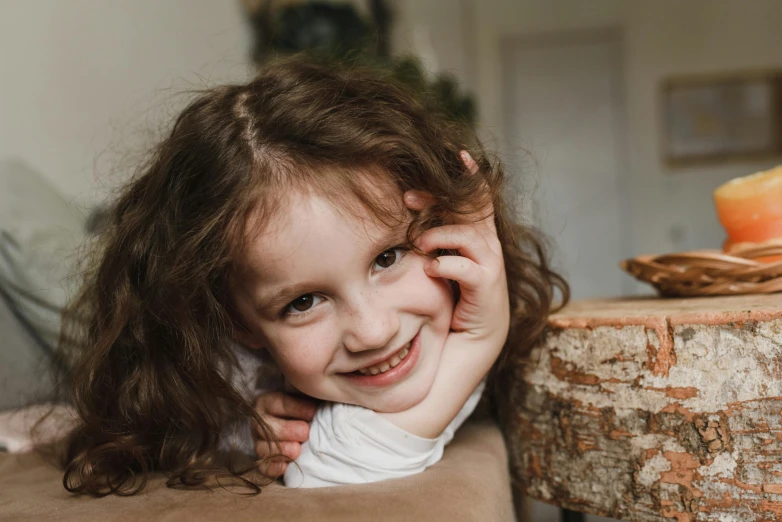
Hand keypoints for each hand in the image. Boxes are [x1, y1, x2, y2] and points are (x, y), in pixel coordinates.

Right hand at [253, 391, 317, 477]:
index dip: (297, 408)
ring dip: (282, 450)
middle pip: (268, 427)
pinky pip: (264, 467)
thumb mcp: (304, 400)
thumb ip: (311, 399)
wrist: (293, 428)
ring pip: (264, 448)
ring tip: (297, 450)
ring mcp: (258, 443)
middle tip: (305, 433)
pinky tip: (287, 466)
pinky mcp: (261, 462)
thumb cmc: (303, 412)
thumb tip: (329, 398)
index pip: (280, 403)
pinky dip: (275, 468)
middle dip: (287, 430)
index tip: (314, 413)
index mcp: (268, 403)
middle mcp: (260, 423)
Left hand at [404, 151, 509, 347]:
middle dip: (437, 200)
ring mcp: (490, 264)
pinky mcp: (486, 286)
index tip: (459, 154)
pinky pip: (468, 268)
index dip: (472, 175)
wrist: (474, 335)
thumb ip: (436, 236)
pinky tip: (430, 268)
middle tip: (407, 198)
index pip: (479, 198)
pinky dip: (446, 265)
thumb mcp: (446, 257)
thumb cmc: (455, 293)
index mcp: (480, 234)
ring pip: (467, 235)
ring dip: (438, 234)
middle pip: (468, 210)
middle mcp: (489, 244)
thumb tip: (407, 211)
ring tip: (418, 241)